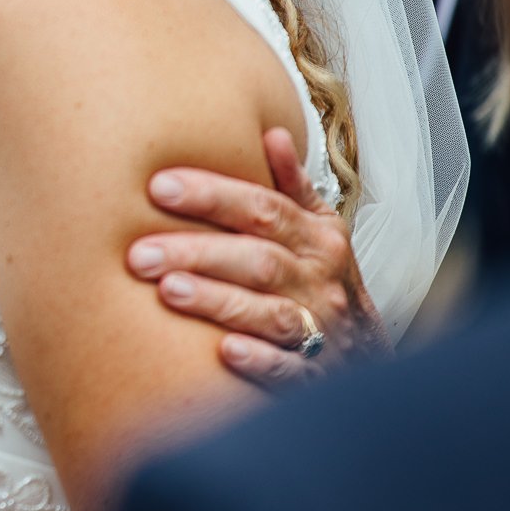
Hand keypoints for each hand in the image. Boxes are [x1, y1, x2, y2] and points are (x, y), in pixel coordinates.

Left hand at [128, 127, 389, 388]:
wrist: (370, 359)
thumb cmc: (327, 284)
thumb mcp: (319, 230)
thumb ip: (292, 187)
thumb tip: (271, 133)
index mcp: (317, 239)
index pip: (263, 209)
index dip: (212, 195)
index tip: (159, 186)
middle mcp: (320, 282)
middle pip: (258, 260)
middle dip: (197, 252)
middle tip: (140, 252)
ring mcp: (321, 331)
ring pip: (270, 313)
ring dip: (220, 301)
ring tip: (169, 291)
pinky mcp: (315, 377)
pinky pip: (290, 368)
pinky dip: (261, 360)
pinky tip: (224, 351)